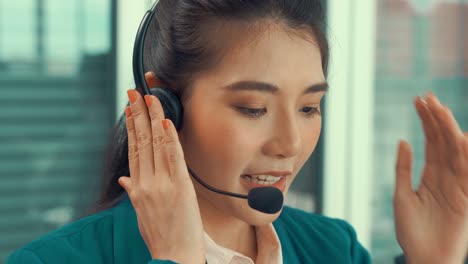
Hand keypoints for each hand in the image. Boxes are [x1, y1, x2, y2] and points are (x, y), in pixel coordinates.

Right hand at [118, 86, 205, 263]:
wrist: (173, 257)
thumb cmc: (159, 236)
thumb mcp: (140, 213)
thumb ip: (133, 193)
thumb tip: (124, 180)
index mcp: (137, 188)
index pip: (133, 150)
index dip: (131, 127)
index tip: (130, 109)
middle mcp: (146, 183)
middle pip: (141, 142)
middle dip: (138, 115)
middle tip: (135, 92)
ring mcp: (162, 185)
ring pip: (156, 145)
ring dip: (153, 118)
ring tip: (150, 98)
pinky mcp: (180, 188)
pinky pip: (174, 157)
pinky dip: (170, 138)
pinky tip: (166, 121)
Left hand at [393, 92, 467, 263]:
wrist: (422, 258)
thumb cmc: (411, 231)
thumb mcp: (401, 195)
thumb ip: (403, 168)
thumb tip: (403, 140)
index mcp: (431, 175)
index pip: (431, 142)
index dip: (427, 121)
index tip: (420, 101)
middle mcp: (446, 176)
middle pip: (443, 142)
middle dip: (436, 119)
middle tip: (428, 97)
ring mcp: (457, 186)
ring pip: (455, 152)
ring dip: (448, 130)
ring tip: (440, 109)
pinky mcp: (465, 199)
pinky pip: (467, 173)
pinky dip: (465, 155)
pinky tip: (460, 137)